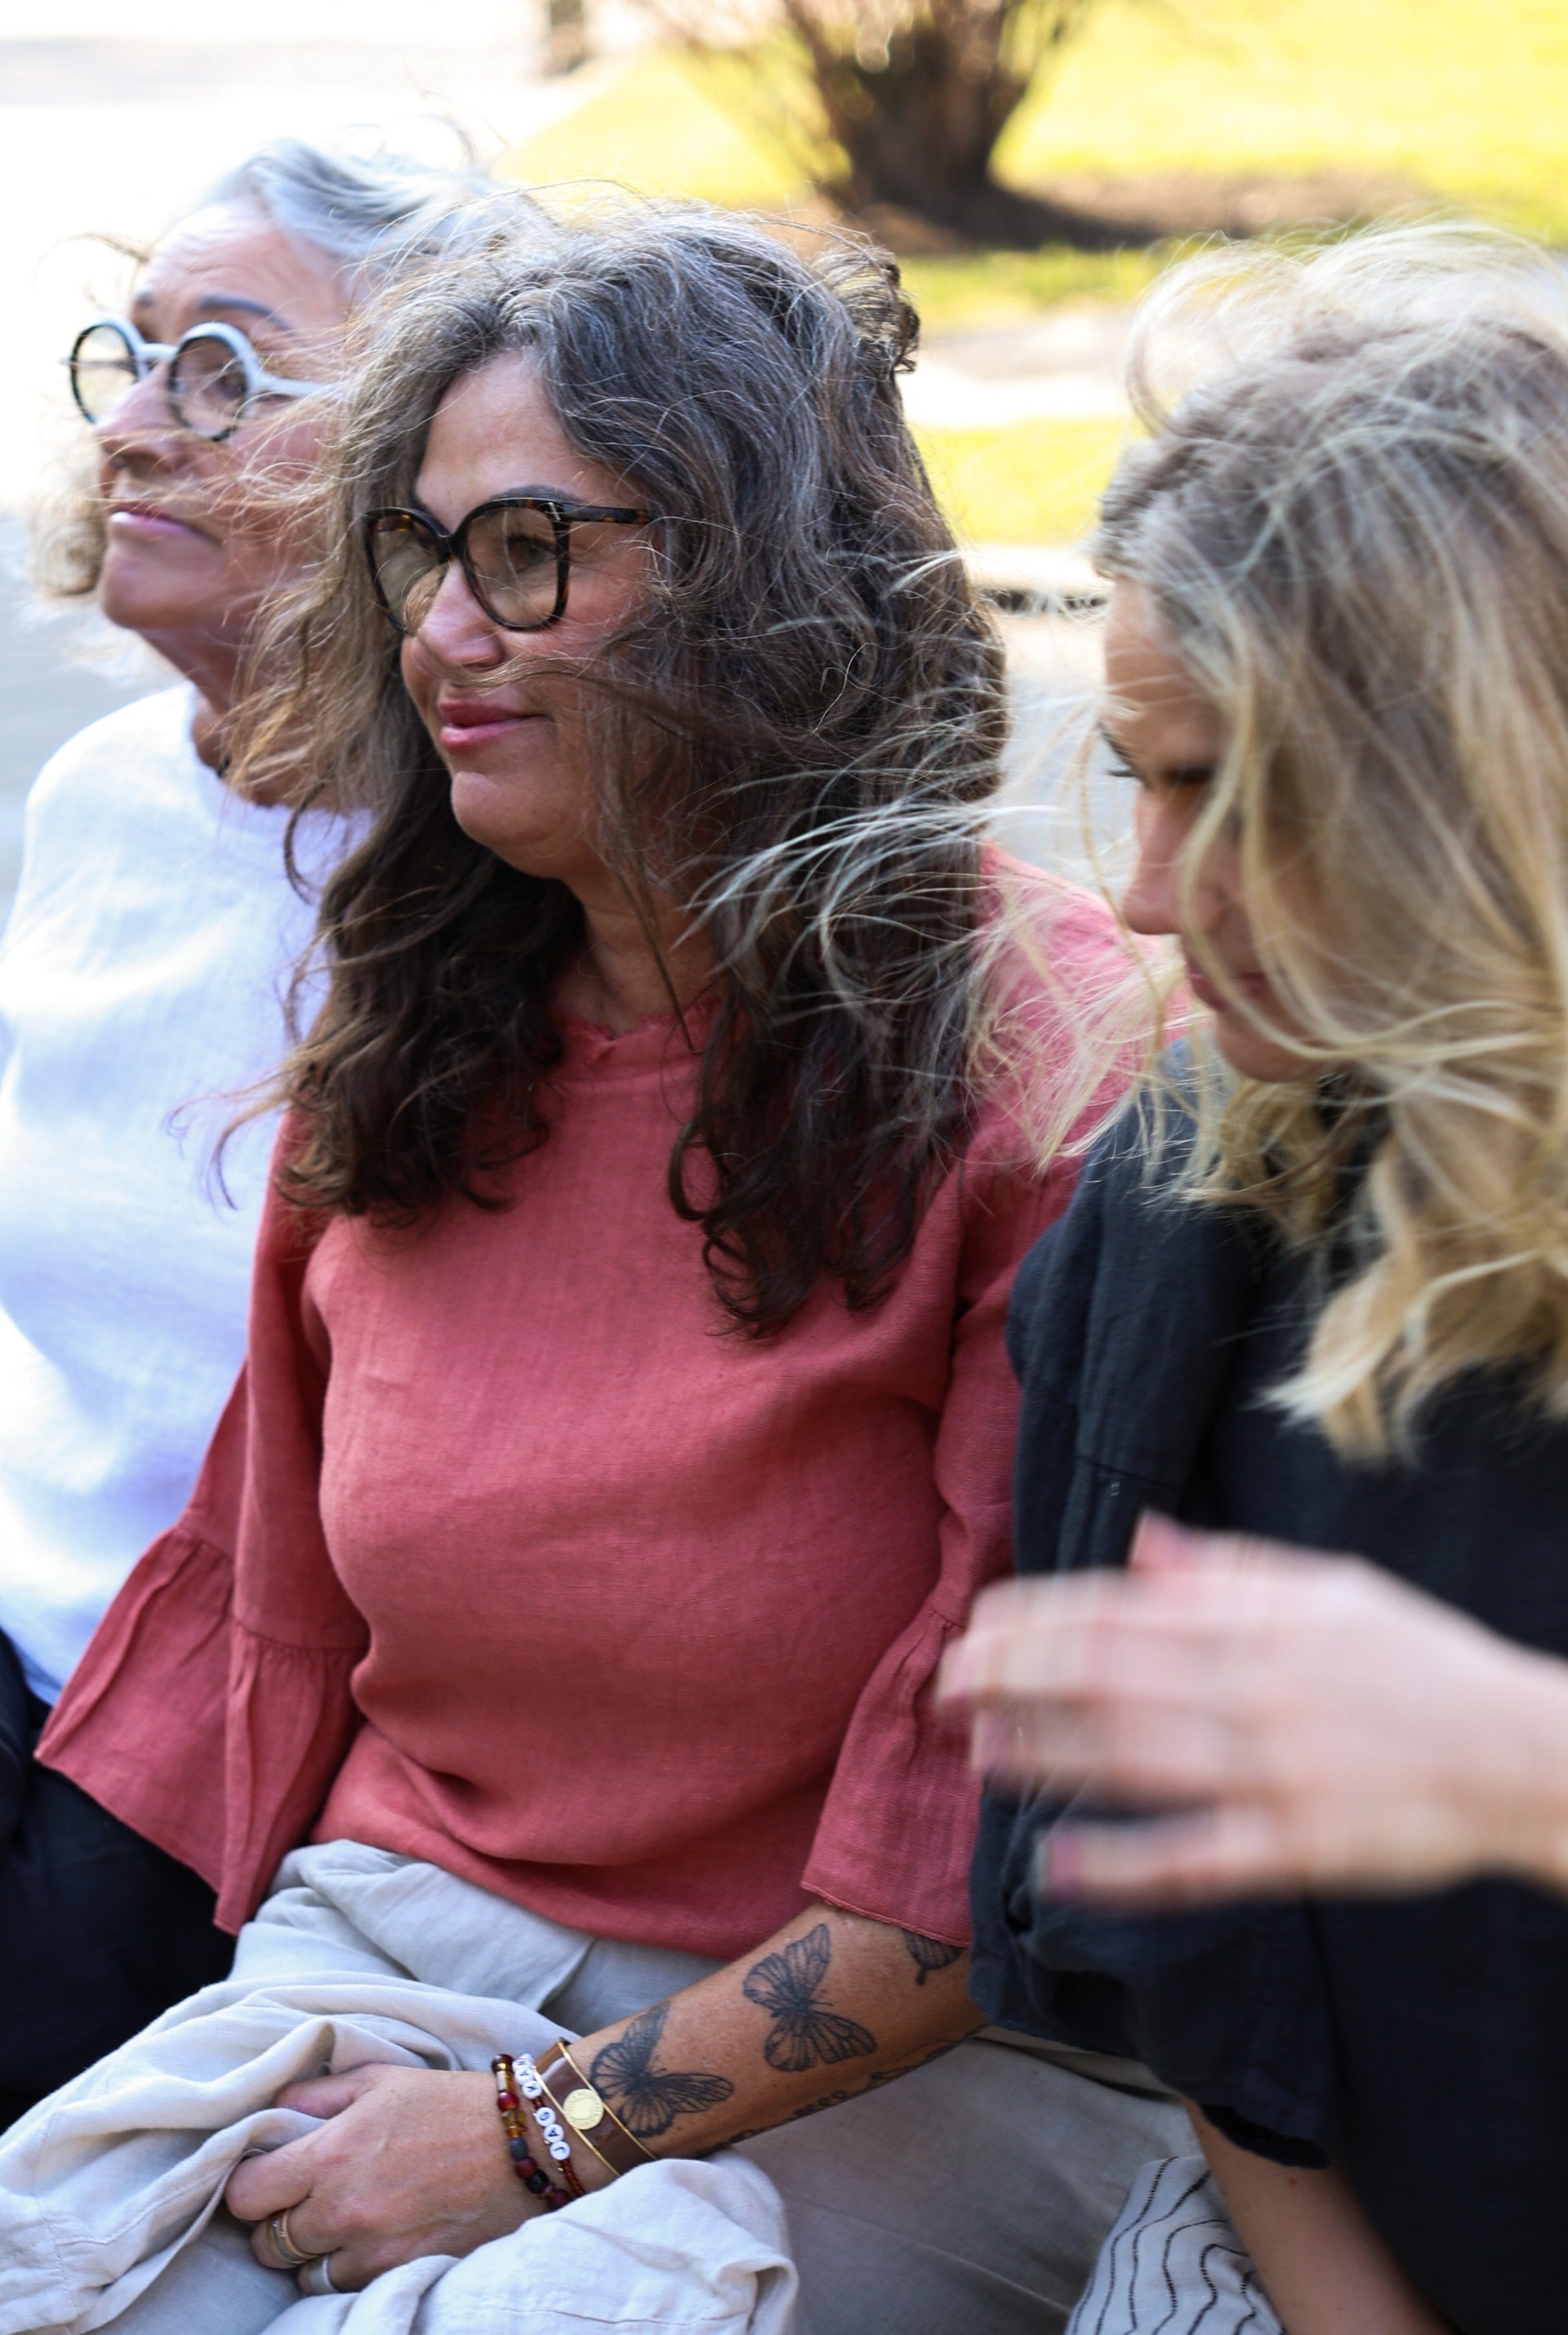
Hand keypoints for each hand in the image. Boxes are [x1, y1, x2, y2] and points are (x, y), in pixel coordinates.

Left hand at [224, 2063, 531, 2291]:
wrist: (524, 2143)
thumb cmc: (451, 2103)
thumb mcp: (381, 2078)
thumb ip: (318, 2094)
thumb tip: (274, 2107)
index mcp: (331, 2153)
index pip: (246, 2195)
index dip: (247, 2188)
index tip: (262, 2179)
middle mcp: (343, 2209)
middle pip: (268, 2245)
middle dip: (277, 2224)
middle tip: (301, 2202)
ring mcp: (372, 2250)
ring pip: (304, 2276)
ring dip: (313, 2254)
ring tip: (339, 2224)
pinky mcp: (401, 2274)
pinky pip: (347, 2288)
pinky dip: (348, 2270)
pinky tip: (369, 2242)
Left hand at [939, 1513, 1567, 1906]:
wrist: (1523, 1753)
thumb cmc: (1420, 1663)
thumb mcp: (1330, 1590)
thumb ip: (1228, 1569)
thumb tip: (1138, 1542)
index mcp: (1258, 1620)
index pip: (1117, 1608)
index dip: (1035, 1617)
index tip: (973, 1624)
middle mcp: (1253, 1687)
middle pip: (1105, 1676)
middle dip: (1011, 1677)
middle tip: (942, 1687)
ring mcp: (1272, 1770)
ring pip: (1133, 1757)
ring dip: (1044, 1753)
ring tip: (975, 1750)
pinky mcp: (1297, 1848)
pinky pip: (1195, 1858)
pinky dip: (1122, 1860)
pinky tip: (1057, 1861)